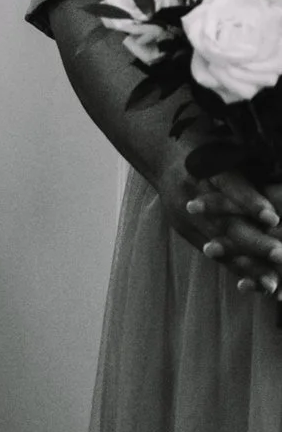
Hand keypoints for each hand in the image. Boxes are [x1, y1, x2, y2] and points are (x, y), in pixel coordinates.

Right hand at [162, 161, 281, 293]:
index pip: (228, 186)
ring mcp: (186, 214)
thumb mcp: (225, 148)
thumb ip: (251, 167)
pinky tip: (256, 286)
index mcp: (206, 168)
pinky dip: (236, 269)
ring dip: (248, 265)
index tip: (272, 217)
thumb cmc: (206, 146)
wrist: (161, 153)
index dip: (250, 201)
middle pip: (225, 221)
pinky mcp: (185, 229)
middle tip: (281, 255)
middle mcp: (192, 193)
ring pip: (219, 243)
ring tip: (273, 284)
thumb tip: (280, 184)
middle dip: (255, 242)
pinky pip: (212, 253)